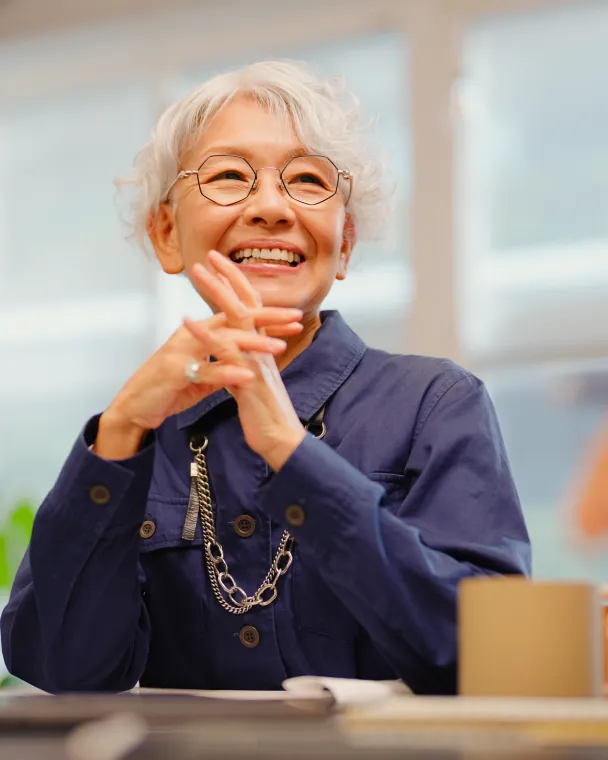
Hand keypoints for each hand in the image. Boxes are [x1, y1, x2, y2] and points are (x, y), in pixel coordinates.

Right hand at [96, 307, 302, 459]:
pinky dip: (227, 373)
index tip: (295, 317)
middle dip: (267, 319)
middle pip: (234, 320)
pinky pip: (205, 372)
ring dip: (252, 344)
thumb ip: (221, 365)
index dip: (266, 316)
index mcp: (199, 332)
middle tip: (295, 319)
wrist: (135, 407)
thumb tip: (245, 365)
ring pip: (222, 342)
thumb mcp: (200, 375)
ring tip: (278, 348)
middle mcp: (191, 335)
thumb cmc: (167, 388)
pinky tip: (246, 376)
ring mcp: (181, 352)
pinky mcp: (174, 372)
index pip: (237, 317)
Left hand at [185, 251, 306, 469]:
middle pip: (247, 303)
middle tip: (209, 255)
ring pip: (237, 319)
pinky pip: (225, 352)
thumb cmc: (266, 415)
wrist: (282, 441)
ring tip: (198, 273)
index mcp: (263, 349)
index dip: (238, 285)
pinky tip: (187, 322)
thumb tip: (233, 354)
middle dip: (228, 277)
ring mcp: (256, 361)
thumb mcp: (254, 383)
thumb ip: (244, 364)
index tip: (223, 265)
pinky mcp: (248, 378)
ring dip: (216, 293)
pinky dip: (205, 334)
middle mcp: (263, 349)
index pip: (252, 308)